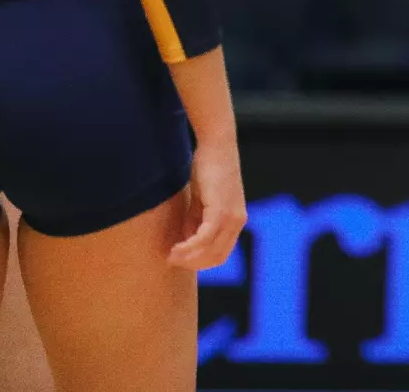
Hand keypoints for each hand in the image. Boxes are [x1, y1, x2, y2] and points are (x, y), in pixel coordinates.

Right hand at [168, 136, 247, 270]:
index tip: (179, 259)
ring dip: (188, 258)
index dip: (199, 262)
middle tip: (171, 259)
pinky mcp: (221, 209)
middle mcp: (238, 221)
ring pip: (211, 251)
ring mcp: (232, 216)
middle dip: (192, 264)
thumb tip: (187, 241)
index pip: (220, 254)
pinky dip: (189, 247)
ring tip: (170, 255)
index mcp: (236, 220)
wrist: (217, 144)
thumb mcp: (201, 200)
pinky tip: (175, 248)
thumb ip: (196, 220)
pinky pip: (205, 238)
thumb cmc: (208, 168)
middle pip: (216, 258)